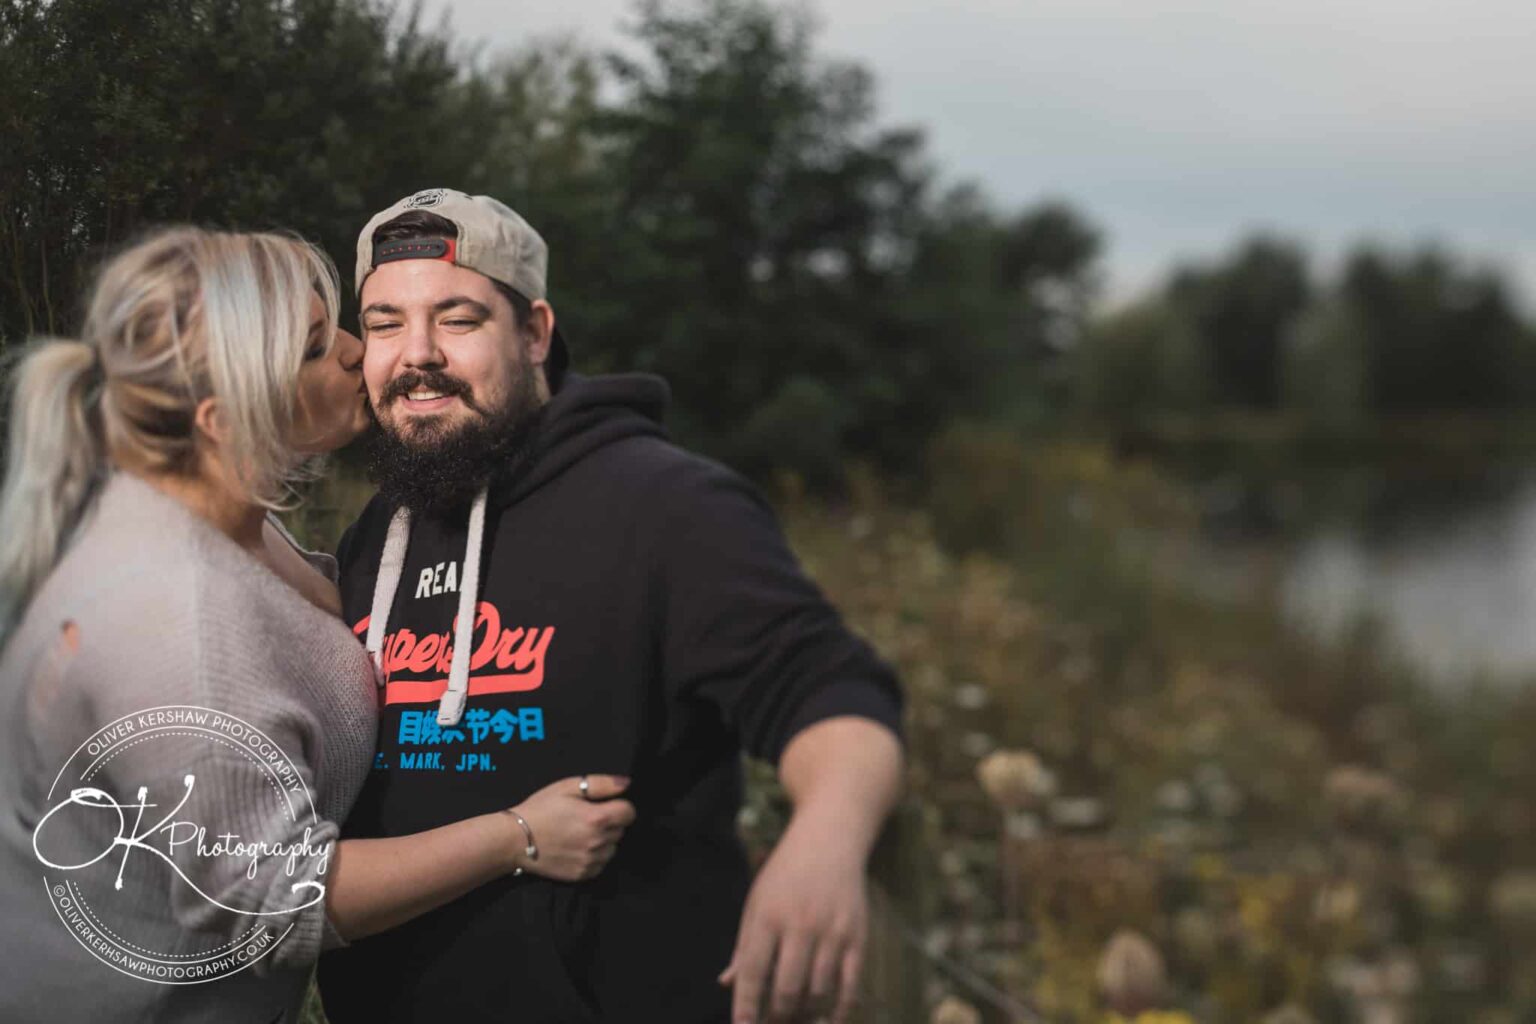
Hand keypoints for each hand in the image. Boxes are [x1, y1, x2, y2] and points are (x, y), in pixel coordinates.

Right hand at [509, 774, 635, 881]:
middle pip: (621, 830)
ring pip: (612, 848)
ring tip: (580, 834)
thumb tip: (627, 784)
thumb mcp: (568, 787)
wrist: (515, 840)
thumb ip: (602, 784)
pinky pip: (601, 864)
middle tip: (586, 818)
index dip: (619, 806)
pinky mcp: (582, 875)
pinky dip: (595, 856)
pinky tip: (577, 848)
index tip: (604, 805)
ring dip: (604, 841)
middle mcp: (598, 842)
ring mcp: (590, 861)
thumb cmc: (541, 808)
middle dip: (610, 822)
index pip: (629, 813)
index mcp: (597, 818)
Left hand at [719, 822, 868, 1023]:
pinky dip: (839, 1010)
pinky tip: (827, 1019)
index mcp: (768, 916)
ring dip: (806, 1014)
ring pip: (818, 992)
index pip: (752, 972)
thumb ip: (743, 945)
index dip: (745, 1007)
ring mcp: (832, 932)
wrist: (830, 839)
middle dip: (777, 1017)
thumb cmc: (786, 874)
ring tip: (797, 1018)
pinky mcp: (858, 937)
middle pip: (786, 989)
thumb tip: (727, 984)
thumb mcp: (756, 901)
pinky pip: (850, 986)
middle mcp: (800, 925)